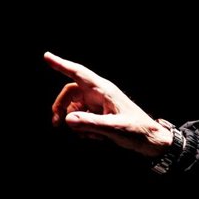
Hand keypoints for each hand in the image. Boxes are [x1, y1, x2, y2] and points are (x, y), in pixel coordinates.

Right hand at [44, 51, 171, 157]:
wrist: (152, 141)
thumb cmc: (138, 131)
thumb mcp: (114, 128)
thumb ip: (90, 123)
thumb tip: (67, 119)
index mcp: (104, 90)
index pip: (79, 73)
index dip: (61, 64)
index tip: (46, 56)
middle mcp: (100, 94)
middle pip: (70, 93)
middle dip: (61, 107)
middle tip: (56, 124)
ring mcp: (100, 104)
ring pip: (75, 107)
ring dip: (75, 122)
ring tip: (90, 136)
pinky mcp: (101, 115)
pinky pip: (83, 118)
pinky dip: (84, 128)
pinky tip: (96, 138)